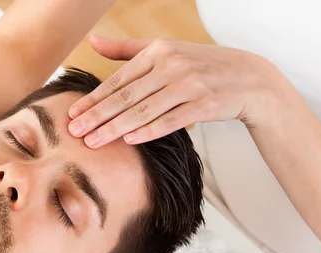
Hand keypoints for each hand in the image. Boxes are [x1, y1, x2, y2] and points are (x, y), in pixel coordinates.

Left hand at [68, 35, 284, 146]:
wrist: (248, 78)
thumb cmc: (199, 65)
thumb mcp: (164, 49)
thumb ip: (126, 49)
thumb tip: (92, 42)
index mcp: (158, 51)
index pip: (118, 80)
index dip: (93, 99)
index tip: (71, 115)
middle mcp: (171, 65)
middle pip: (126, 97)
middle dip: (96, 117)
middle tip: (73, 133)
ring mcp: (189, 84)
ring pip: (144, 111)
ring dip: (115, 128)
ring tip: (93, 143)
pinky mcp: (204, 104)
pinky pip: (171, 121)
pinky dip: (149, 131)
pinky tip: (129, 141)